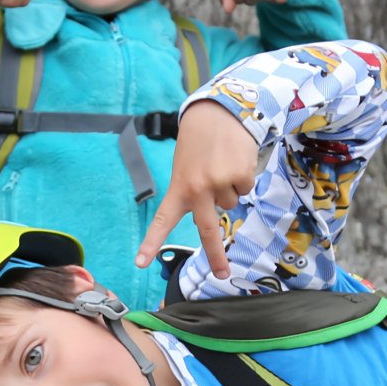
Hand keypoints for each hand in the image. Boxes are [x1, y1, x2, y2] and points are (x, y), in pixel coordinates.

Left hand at [136, 100, 258, 277]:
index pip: (162, 220)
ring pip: (232, 203)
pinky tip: (236, 159)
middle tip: (221, 273)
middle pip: (207, 230)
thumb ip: (195, 191)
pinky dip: (244, 177)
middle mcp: (198, 189)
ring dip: (231, 188)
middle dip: (215, 255)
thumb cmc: (200, 142)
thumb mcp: (187, 167)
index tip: (140, 263)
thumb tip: (219, 211)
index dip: (151, 243)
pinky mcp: (240, 176)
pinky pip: (246, 189)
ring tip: (223, 164)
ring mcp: (220, 183)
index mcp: (179, 188)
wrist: (219, 111)